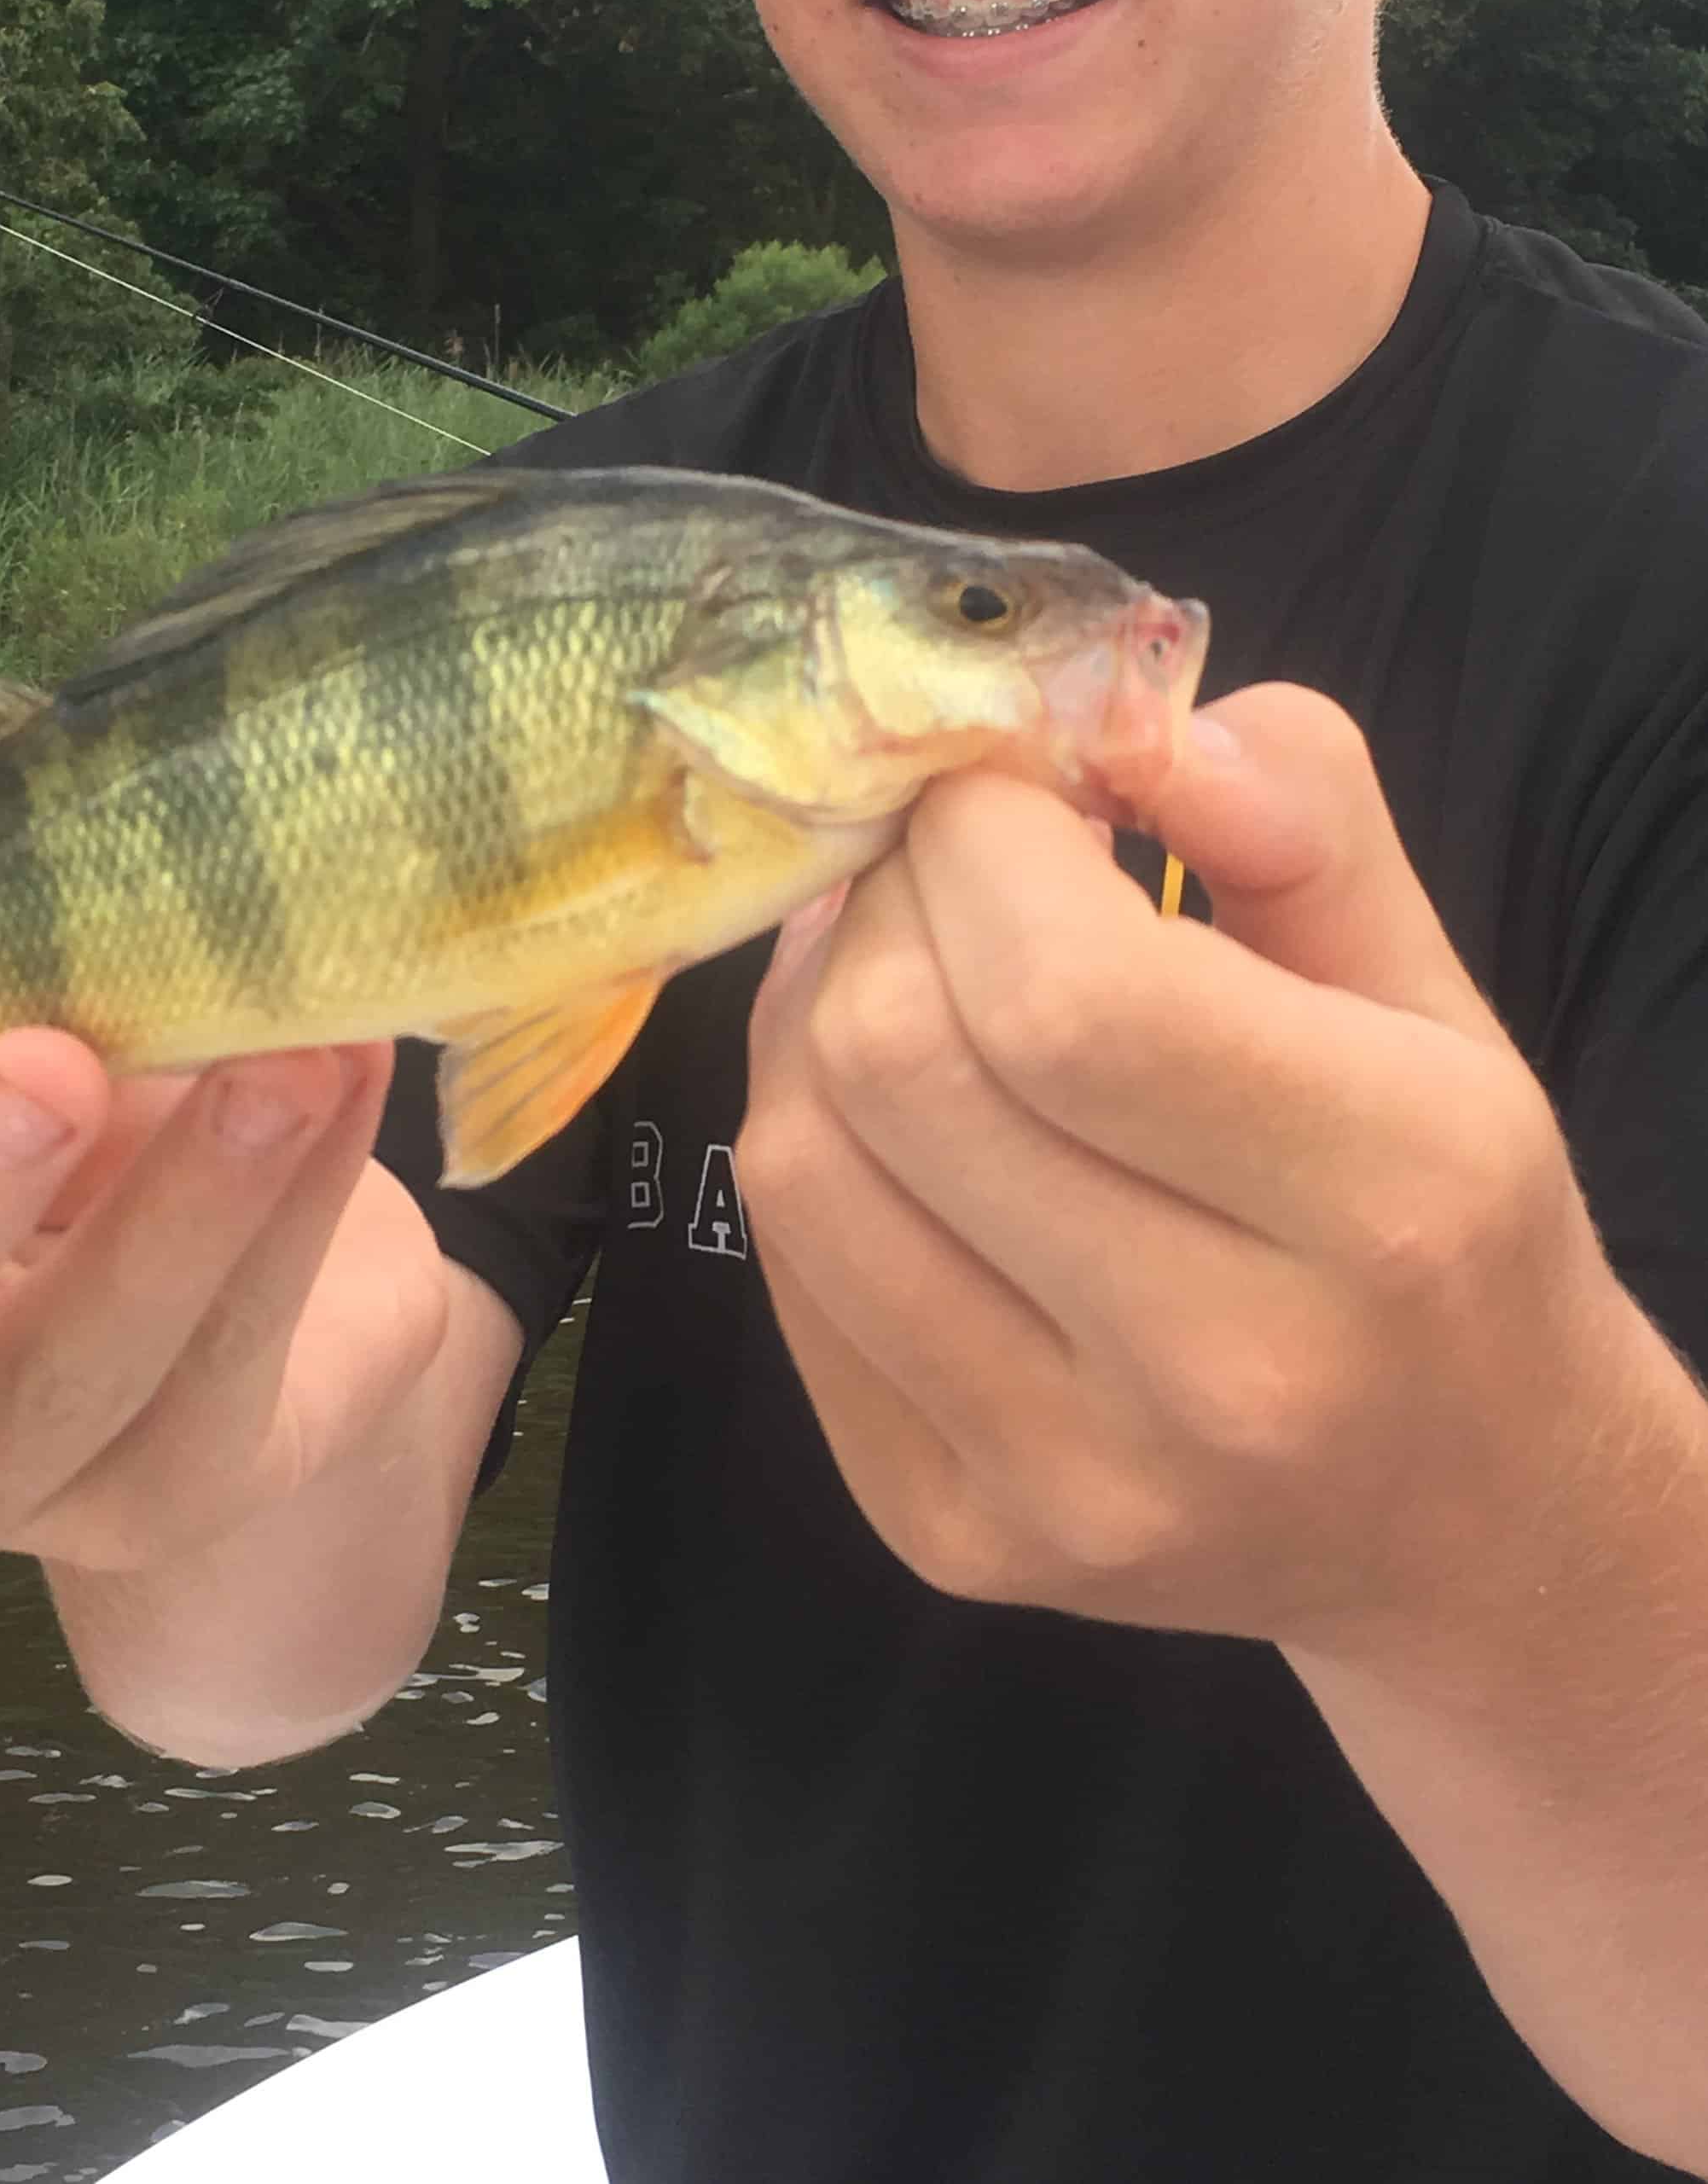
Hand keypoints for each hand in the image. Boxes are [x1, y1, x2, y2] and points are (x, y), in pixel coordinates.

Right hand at [0, 1004, 423, 1572]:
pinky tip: (349, 1076)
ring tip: (282, 1067)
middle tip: (43, 1067)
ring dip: (182, 1211)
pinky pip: (231, 1361)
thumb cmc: (67, 1135)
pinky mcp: (157, 1496)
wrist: (234, 1286)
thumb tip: (68, 873)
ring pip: (65, 1380)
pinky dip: (306, 1204)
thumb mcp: (7, 1049)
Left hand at [739, 685, 1649, 1656]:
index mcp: (1386, 1202)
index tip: (1010, 792)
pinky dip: (812, 1142)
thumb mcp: (1434, 990)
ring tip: (904, 968)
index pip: (1066, 985)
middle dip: (889, 902)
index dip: (983, 837)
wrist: (1465, 1521)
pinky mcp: (945, 1536)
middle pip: (899, 1062)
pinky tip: (894, 1113)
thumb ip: (1298, 811)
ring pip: (800, 1160)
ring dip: (817, 1013)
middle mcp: (1226, 1376)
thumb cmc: (1442, 1219)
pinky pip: (785, 1273)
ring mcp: (1067, 1484)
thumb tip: (1115, 713)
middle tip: (946, 873)